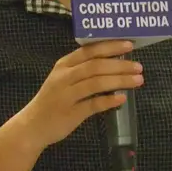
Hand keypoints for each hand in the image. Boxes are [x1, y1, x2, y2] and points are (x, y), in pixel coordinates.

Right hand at [21, 40, 143, 149]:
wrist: (32, 125)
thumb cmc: (53, 99)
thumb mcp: (64, 78)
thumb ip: (84, 70)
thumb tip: (115, 63)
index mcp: (64, 64)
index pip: (89, 50)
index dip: (110, 46)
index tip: (129, 45)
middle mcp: (64, 76)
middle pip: (95, 65)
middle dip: (120, 64)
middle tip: (139, 66)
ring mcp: (67, 95)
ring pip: (96, 82)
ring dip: (119, 80)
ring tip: (138, 80)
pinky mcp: (70, 113)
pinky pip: (92, 104)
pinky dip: (108, 100)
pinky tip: (122, 98)